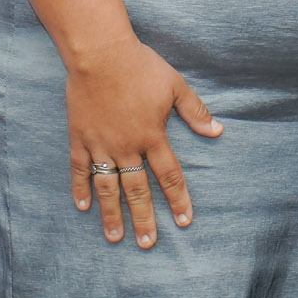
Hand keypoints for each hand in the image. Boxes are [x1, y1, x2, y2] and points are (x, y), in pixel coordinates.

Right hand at [66, 38, 221, 247]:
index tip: (184, 220)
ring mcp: (101, 144)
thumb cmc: (141, 66)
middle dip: (144, 218)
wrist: (100, 54)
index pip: (169, 175)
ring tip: (115, 237)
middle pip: (137, 190)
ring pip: (107, 187)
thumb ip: (195, 111)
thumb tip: (217, 131)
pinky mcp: (80, 138)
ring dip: (112, 214)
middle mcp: (127, 146)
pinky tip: (83, 206)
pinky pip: (80, 169)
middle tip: (148, 243)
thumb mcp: (175, 85)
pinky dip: (81, 188)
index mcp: (152, 136)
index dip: (178, 199)